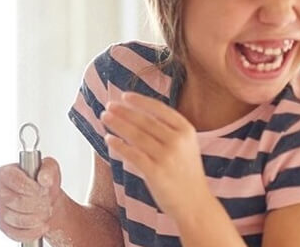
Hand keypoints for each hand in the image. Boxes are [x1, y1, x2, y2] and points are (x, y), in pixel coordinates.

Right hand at [0, 156, 65, 242]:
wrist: (45, 201)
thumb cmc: (42, 185)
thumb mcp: (50, 168)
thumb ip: (48, 169)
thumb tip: (44, 178)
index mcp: (4, 173)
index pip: (12, 179)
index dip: (30, 186)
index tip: (42, 190)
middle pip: (14, 200)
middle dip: (35, 204)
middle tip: (46, 202)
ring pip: (16, 219)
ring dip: (36, 218)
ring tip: (45, 213)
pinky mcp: (4, 226)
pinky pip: (16, 233)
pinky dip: (32, 232)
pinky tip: (41, 226)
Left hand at [101, 92, 209, 217]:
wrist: (195, 204)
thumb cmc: (185, 173)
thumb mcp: (186, 146)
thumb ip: (168, 130)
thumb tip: (137, 113)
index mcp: (186, 130)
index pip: (160, 109)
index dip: (140, 101)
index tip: (124, 96)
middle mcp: (178, 141)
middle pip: (145, 121)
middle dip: (124, 111)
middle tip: (108, 105)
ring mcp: (167, 157)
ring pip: (136, 135)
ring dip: (117, 124)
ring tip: (104, 117)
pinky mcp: (156, 172)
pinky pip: (132, 154)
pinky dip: (119, 145)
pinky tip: (109, 139)